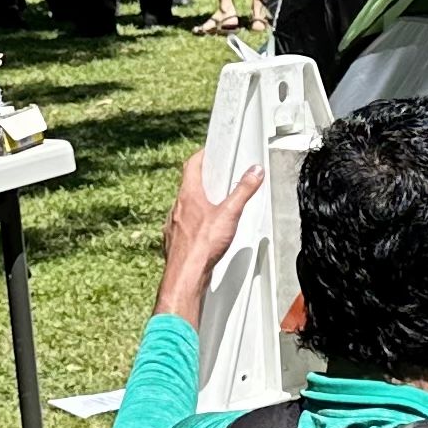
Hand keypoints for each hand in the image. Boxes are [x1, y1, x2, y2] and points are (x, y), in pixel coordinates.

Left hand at [152, 154, 265, 320]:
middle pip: (188, 184)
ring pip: (185, 205)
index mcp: (189, 195)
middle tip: (217, 178)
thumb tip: (254, 173)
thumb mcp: (230, 214)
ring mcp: (173, 224)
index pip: (192, 165)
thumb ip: (243, 191)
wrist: (186, 275)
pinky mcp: (175, 239)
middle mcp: (177, 207)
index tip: (210, 152)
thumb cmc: (202, 246)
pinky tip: (205, 231)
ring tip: (214, 205)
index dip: (202, 156)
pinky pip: (183, 224)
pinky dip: (194, 222)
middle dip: (203, 180)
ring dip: (198, 202)